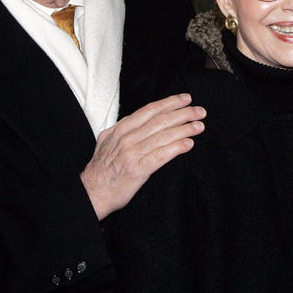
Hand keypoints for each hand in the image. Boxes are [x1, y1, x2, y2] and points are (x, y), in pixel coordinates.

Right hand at [80, 93, 204, 218]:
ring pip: (163, 136)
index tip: (185, 99)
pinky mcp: (138, 170)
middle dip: (183, 113)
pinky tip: (188, 144)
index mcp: (121, 129)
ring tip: (199, 126)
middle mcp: (127, 138)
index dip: (169, 103)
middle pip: (160, 121)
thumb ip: (123, 129)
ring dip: (184, 129)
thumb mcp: (107, 141)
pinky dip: (176, 148)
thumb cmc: (101, 168)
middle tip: (200, 111)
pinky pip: (161, 156)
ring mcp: (132, 154)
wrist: (91, 193)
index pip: (149, 110)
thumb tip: (139, 119)